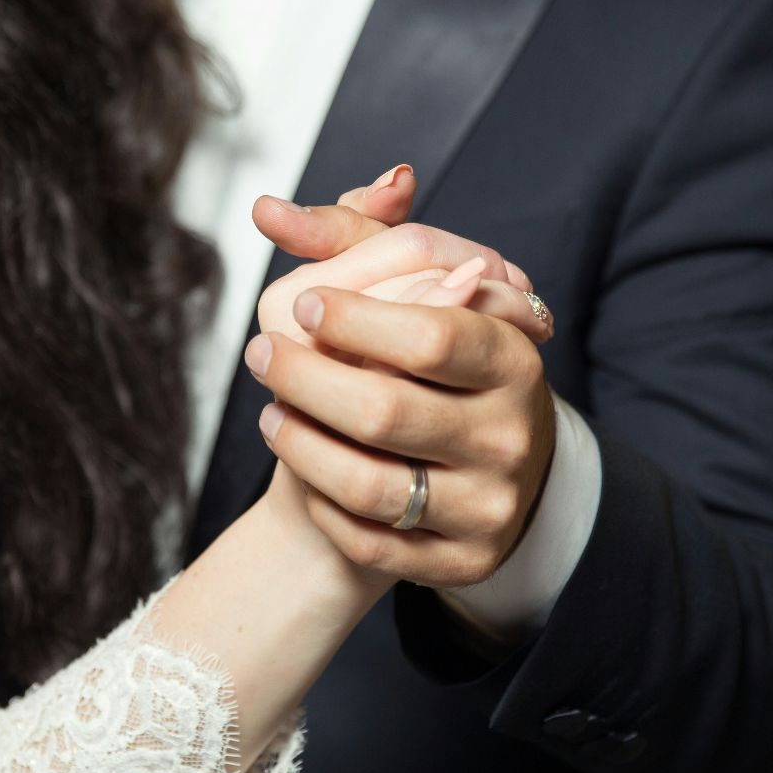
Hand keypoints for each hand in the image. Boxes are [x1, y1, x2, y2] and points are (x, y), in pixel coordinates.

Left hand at [245, 170, 558, 589]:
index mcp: (513, 359)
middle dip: (303, 378)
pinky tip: (303, 465)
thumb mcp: (414, 289)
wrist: (474, 467)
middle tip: (260, 353)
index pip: (433, 336)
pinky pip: (370, 542)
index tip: (305, 301)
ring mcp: (490, 506)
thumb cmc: (435, 363)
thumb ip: (353, 239)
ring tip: (269, 411)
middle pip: (385, 411)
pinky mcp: (462, 562)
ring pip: (368, 485)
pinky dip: (322, 503)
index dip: (356, 319)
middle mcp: (511, 436)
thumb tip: (268, 209)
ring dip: (298, 443)